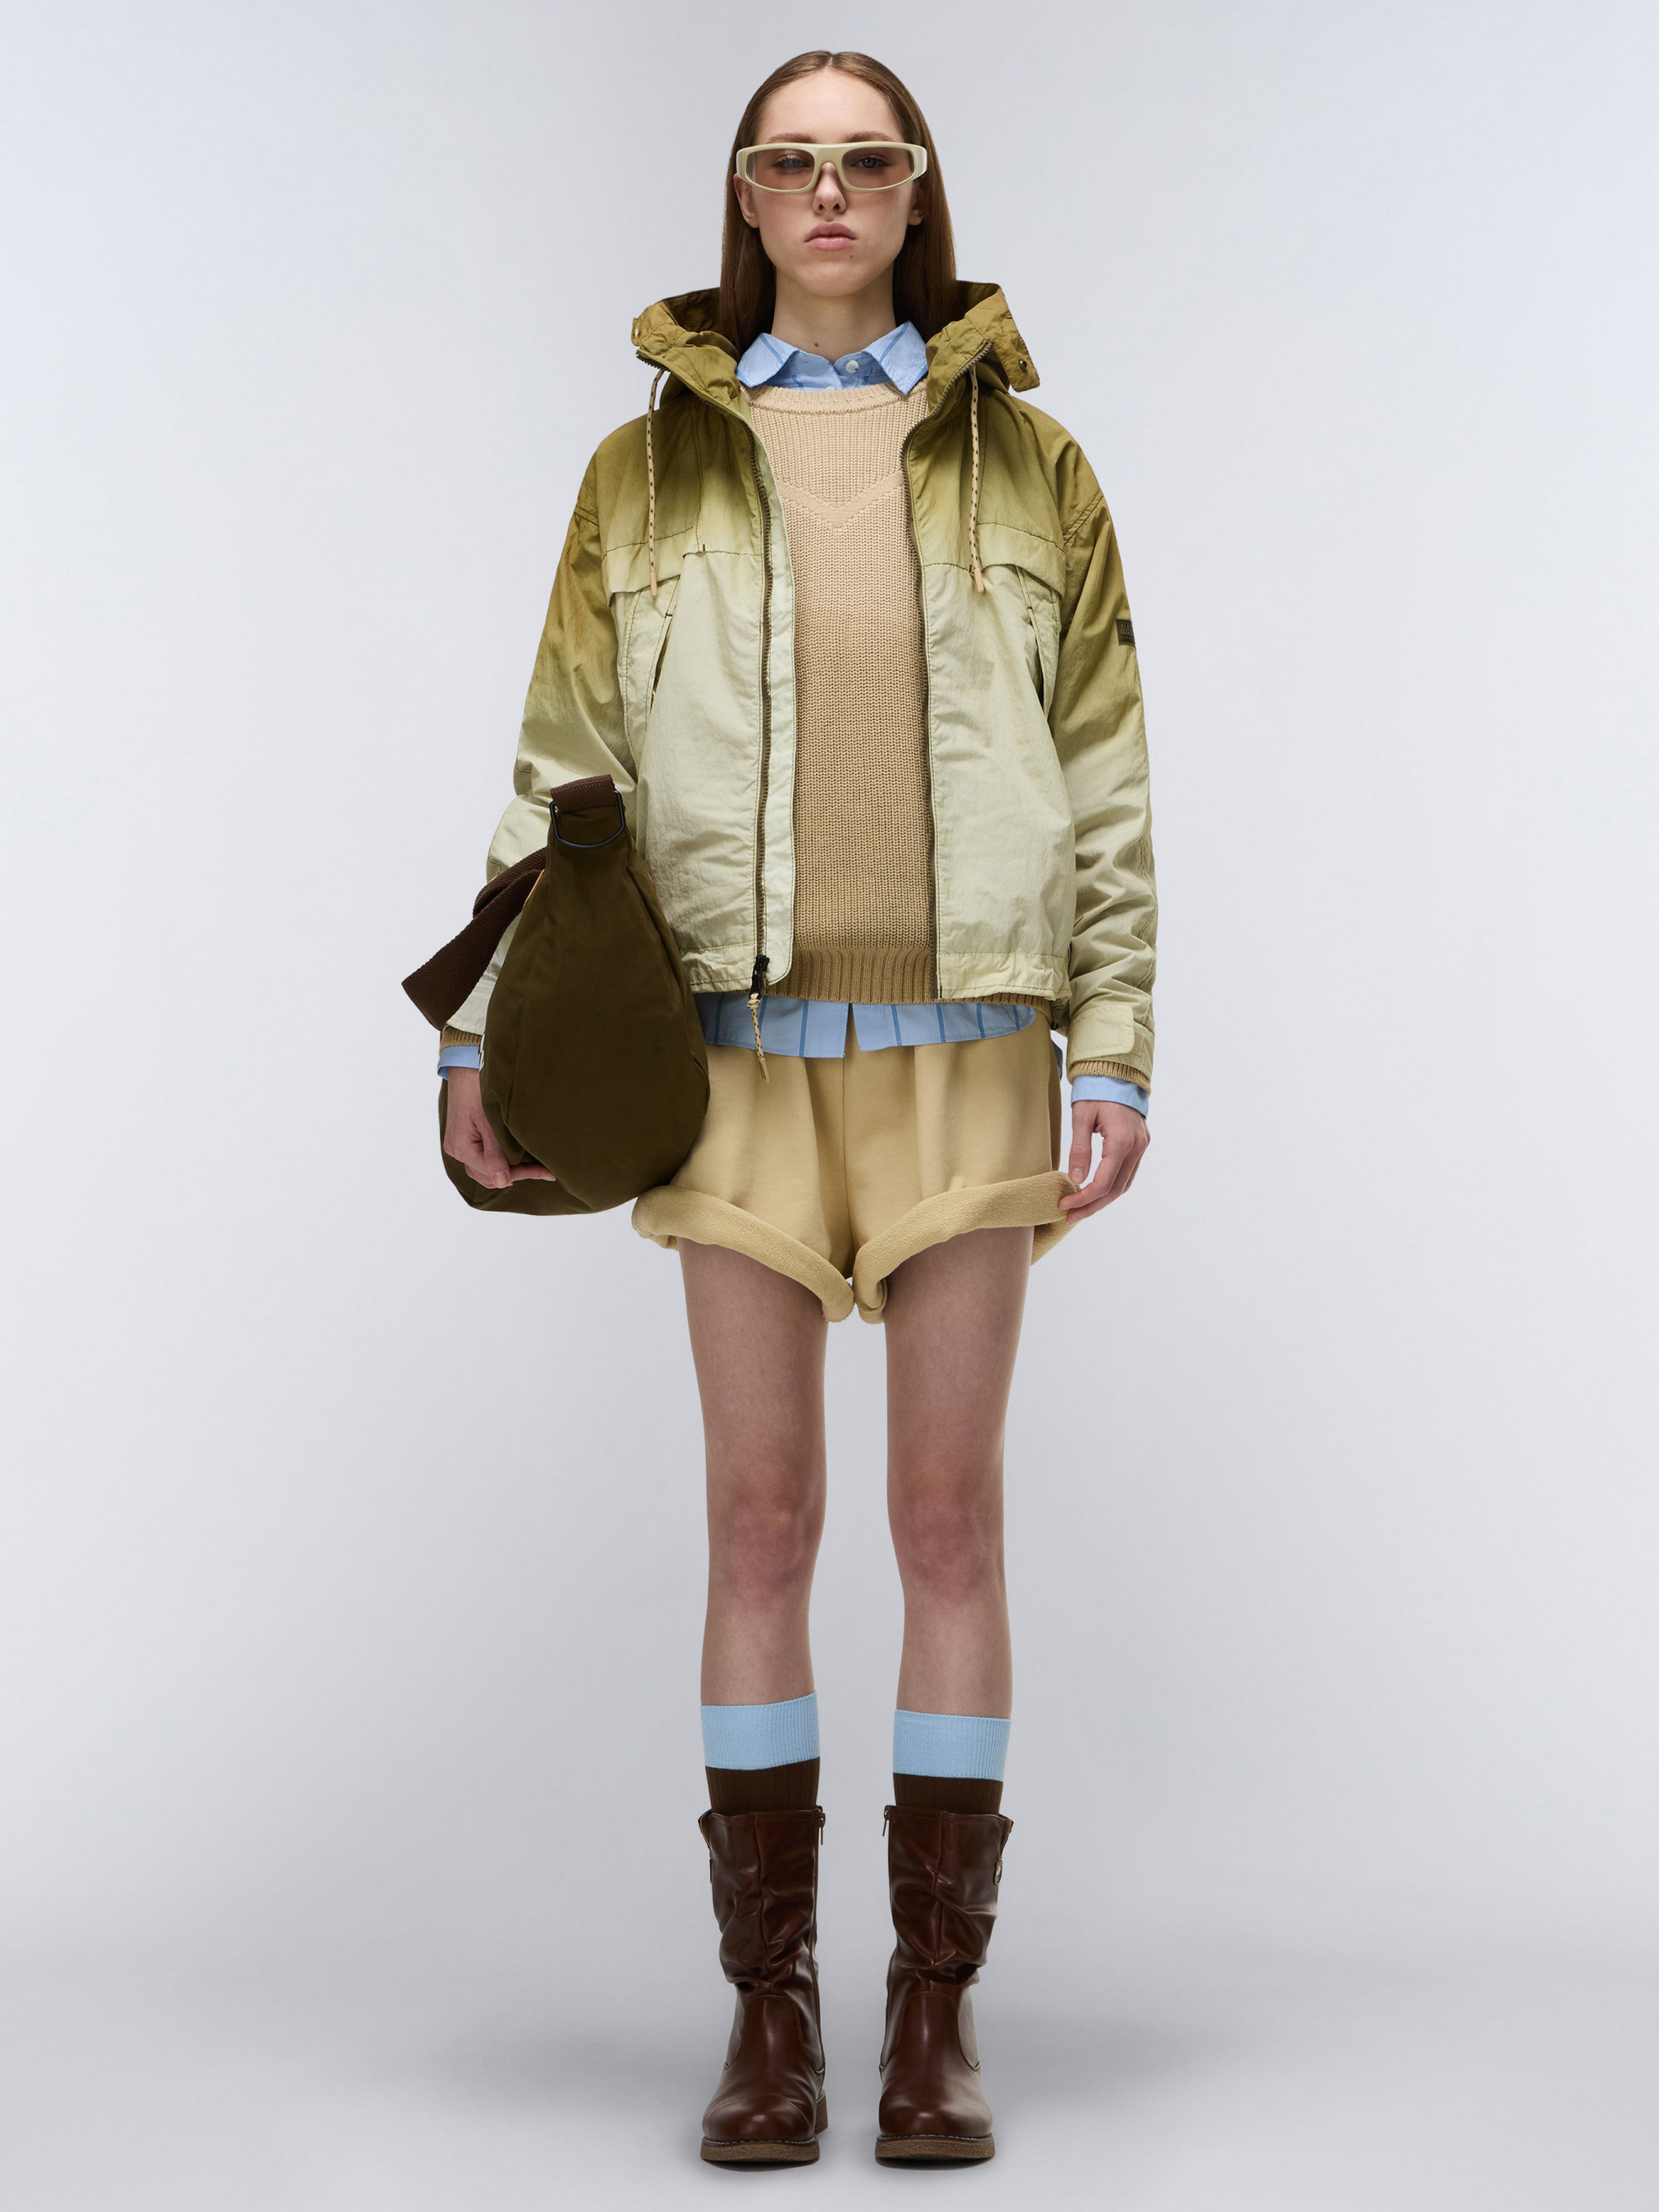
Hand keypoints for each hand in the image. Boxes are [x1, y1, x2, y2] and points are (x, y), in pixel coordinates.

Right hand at [442, 1067, 556, 1189]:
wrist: (465, 1063)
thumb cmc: (478, 1087)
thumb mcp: (490, 1122)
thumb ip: (496, 1153)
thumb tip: (502, 1182)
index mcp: (462, 1148)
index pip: (494, 1173)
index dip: (522, 1173)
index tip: (546, 1171)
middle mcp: (457, 1150)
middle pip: (488, 1176)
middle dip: (516, 1174)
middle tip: (544, 1170)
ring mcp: (459, 1144)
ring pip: (484, 1169)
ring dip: (508, 1170)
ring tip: (534, 1166)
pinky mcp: (464, 1137)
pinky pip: (481, 1158)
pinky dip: (499, 1161)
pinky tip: (517, 1158)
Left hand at [1059, 1100, 1148, 1222]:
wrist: (1117, 1072)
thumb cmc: (1096, 1090)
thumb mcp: (1081, 1117)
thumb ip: (1080, 1149)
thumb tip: (1077, 1180)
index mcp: (1121, 1141)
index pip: (1103, 1182)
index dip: (1083, 1198)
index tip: (1064, 1205)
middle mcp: (1136, 1147)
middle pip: (1115, 1189)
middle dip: (1092, 1206)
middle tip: (1070, 1217)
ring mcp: (1142, 1146)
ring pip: (1124, 1184)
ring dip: (1103, 1200)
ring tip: (1080, 1210)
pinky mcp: (1141, 1144)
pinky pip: (1128, 1173)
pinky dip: (1112, 1186)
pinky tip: (1096, 1193)